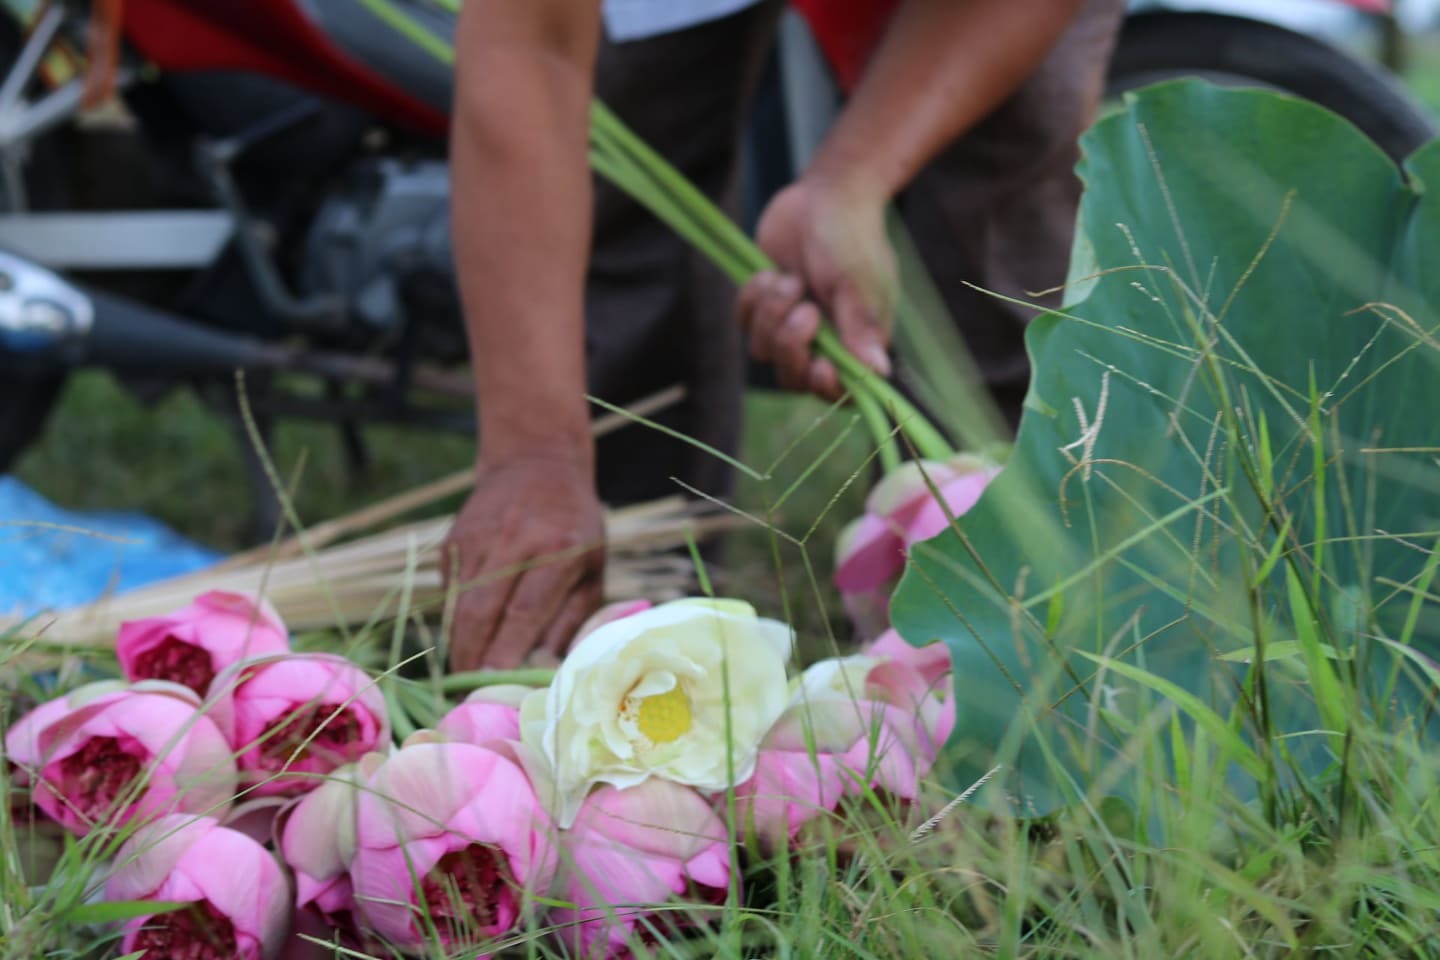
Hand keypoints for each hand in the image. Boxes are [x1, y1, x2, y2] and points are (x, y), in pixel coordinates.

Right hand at [443, 455, 604, 670]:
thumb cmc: (575, 527)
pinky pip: (450, 591)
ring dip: (459, 645)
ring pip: (458, 605)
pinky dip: (455, 620)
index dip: (506, 653)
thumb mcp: (592, 567)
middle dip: (472, 658)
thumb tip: (549, 668)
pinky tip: (466, 638)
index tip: (496, 686)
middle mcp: (514, 541)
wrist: (536, 463)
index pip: (524, 611)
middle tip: (470, 694)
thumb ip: (574, 618)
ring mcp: (478, 538)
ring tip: (463, 678)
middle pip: (481, 612)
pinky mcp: (454, 540)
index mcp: (558, 549)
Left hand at [737, 177, 896, 399]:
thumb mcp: (857, 281)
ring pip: (762, 352)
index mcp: (857, 341)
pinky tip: (769, 272)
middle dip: (790, 345)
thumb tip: (878, 373)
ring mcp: (790, 325)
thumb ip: (861, 328)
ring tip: (789, 278)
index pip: (839, 390)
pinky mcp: (764, 306)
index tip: (820, 365)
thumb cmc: (851, 237)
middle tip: (803, 308)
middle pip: (792, 378)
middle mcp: (824, 341)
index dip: (824, 387)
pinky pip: (744, 324)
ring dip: (771, 313)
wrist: (826, 195)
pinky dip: (751, 299)